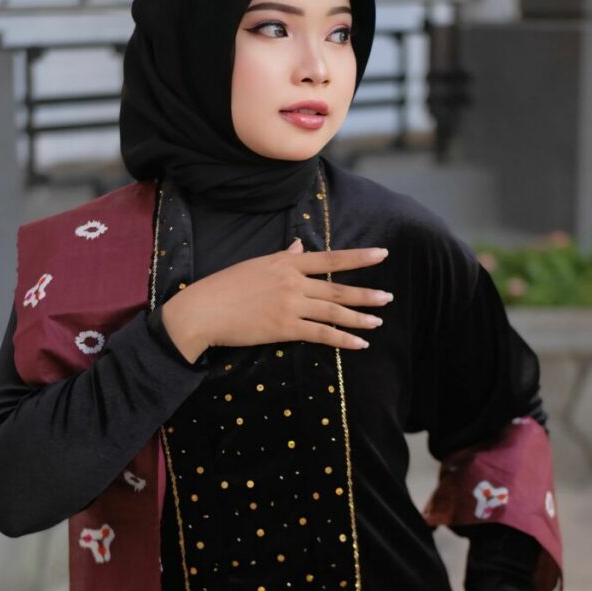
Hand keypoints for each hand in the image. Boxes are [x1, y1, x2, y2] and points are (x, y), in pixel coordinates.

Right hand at [161, 238, 392, 361]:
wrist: (203, 310)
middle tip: (388, 297)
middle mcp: (292, 281)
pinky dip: (342, 339)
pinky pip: (321, 334)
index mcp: (285, 263)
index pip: (330, 258)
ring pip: (333, 311)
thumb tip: (299, 247)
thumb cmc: (225, 287)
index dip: (358, 257)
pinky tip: (359, 344)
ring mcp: (290, 305)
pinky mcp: (284, 328)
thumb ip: (282, 257)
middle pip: (337, 287)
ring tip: (378, 321)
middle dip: (366, 293)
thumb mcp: (255, 265)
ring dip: (359, 317)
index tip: (381, 254)